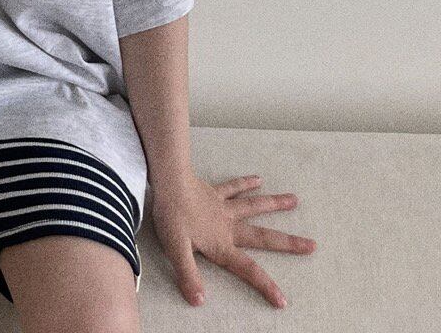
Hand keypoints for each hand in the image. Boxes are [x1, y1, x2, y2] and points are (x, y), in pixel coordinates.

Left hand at [151, 172, 317, 309]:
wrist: (167, 181)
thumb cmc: (171, 216)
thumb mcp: (176, 250)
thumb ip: (189, 275)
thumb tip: (199, 300)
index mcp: (221, 244)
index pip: (247, 269)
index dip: (265, 285)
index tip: (283, 300)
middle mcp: (228, 226)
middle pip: (262, 236)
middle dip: (287, 243)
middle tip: (312, 244)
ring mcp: (222, 206)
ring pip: (253, 206)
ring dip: (274, 204)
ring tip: (295, 200)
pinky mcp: (213, 192)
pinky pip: (233, 187)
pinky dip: (246, 183)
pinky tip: (258, 179)